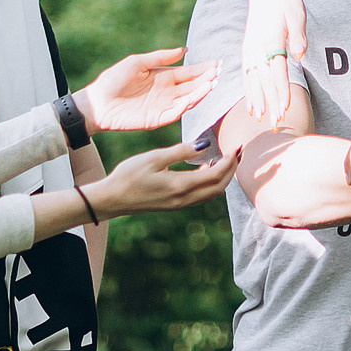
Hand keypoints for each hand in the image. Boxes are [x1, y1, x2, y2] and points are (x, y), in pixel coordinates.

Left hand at [76, 48, 219, 133]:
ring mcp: (163, 106)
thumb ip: (161, 57)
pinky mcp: (157, 119)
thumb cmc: (114, 79)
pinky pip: (175, 113)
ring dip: (200, 93)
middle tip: (218, 73)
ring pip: (188, 100)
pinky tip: (192, 97)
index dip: (203, 69)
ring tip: (211, 84)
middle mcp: (167, 92)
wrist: (97, 102)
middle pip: (192, 86)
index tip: (217, 63)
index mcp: (164, 77)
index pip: (189, 73)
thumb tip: (184, 50)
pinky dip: (185, 106)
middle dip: (206, 80)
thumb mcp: (138, 62)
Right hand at [83, 138, 237, 216]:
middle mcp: (183, 199)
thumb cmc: (129, 175)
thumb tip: (204, 144)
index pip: (215, 175)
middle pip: (218, 188)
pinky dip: (211, 184)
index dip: (229, 162)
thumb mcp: (154, 158)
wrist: (112, 199)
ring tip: (227, 160)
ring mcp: (179, 204)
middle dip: (232, 171)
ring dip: (223, 179)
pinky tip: (206, 170)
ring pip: (211, 194)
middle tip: (238, 153)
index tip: (236, 146)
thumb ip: (180, 151)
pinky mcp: (174, 205)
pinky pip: (201, 197)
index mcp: (179, 185)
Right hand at [242, 0, 307, 125]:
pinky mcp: (247, 48)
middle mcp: (257, 47)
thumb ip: (298, 35)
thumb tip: (300, 54)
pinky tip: (250, 102)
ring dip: (256, 100)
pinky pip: (246, 73)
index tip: (284, 110)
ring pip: (252, 80)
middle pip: (264, 81)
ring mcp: (250, 48)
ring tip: (259, 118)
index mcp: (271, 40)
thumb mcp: (297, 13)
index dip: (281, 92)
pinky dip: (247, 89)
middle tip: (275, 124)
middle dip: (269, 103)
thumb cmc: (285, 0)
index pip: (277, 72)